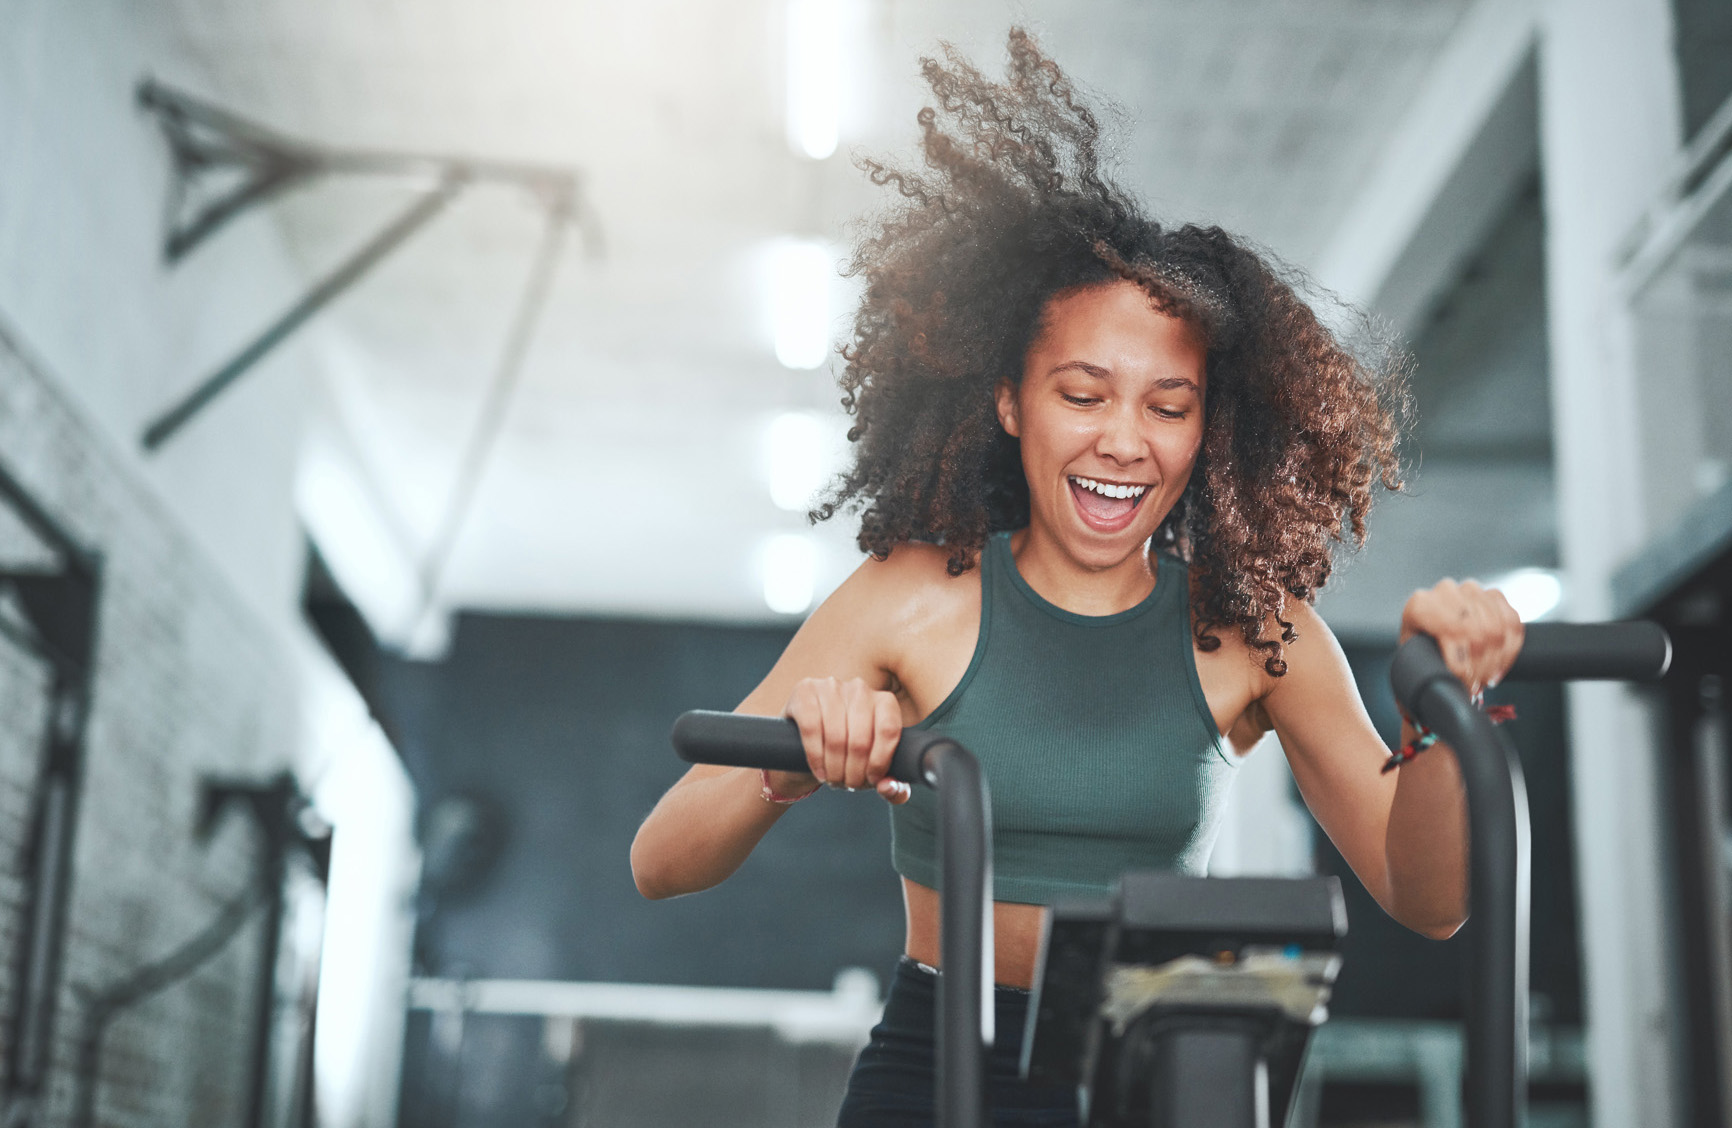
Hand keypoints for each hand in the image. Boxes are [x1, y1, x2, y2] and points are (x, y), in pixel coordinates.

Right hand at [781, 676, 912, 804]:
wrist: (805, 743)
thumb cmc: (847, 756)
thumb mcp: (873, 772)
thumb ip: (893, 786)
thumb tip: (888, 787)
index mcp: (884, 701)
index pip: (889, 730)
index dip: (880, 762)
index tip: (871, 780)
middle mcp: (860, 689)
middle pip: (861, 740)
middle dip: (854, 772)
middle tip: (848, 784)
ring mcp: (831, 687)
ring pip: (836, 737)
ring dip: (834, 769)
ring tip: (833, 779)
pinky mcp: (805, 691)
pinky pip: (812, 728)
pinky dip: (816, 757)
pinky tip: (819, 770)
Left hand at [1399, 579, 1523, 698]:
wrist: (1428, 634)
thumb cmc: (1417, 651)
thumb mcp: (1412, 660)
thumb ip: (1422, 669)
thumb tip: (1441, 694)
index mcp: (1420, 605)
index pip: (1452, 632)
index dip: (1464, 666)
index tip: (1465, 687)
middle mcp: (1445, 592)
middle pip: (1478, 633)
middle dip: (1482, 668)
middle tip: (1478, 686)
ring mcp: (1470, 590)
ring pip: (1497, 628)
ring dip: (1498, 661)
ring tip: (1488, 678)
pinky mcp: (1493, 595)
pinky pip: (1513, 620)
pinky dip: (1512, 647)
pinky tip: (1501, 664)